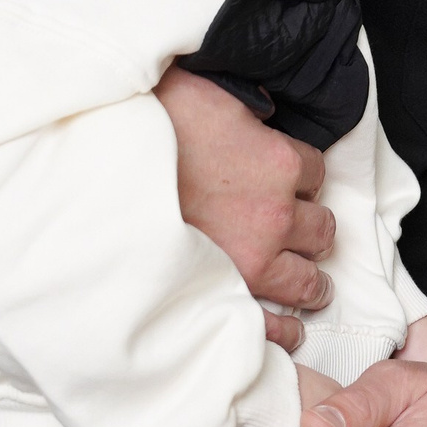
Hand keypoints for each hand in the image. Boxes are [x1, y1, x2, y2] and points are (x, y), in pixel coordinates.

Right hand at [155, 66, 334, 347]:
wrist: (105, 167)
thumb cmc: (154, 125)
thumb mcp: (215, 96)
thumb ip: (248, 112)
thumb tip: (259, 113)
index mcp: (280, 162)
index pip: (316, 172)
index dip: (297, 174)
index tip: (282, 177)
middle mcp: (275, 214)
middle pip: (321, 229)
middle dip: (306, 225)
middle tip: (290, 225)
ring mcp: (252, 259)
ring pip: (309, 277)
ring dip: (304, 271)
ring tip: (300, 276)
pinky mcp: (226, 292)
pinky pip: (274, 325)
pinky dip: (284, 331)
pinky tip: (289, 330)